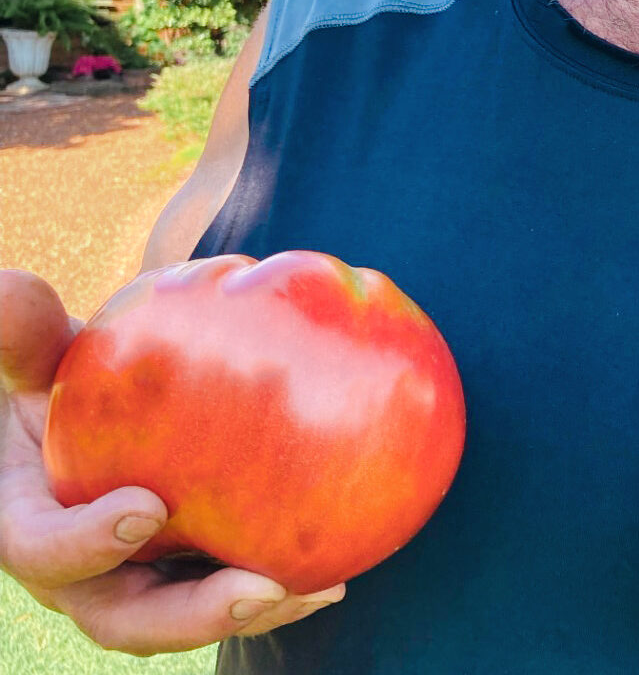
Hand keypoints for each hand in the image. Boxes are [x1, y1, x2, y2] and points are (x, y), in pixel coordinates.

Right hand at [0, 269, 344, 654]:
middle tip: (263, 587)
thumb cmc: (48, 382)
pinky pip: (226, 580)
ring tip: (325, 589)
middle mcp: (79, 573)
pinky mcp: (181, 570)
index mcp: (28, 525)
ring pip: (187, 613)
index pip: (44, 550)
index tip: (147, 507)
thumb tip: (8, 287)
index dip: (87, 542)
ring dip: (257, 607)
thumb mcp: (29, 360)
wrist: (70, 419)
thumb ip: (23, 335)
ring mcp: (134, 579)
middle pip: (129, 617)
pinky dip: (280, 579)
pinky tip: (339, 564)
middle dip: (195, 613)